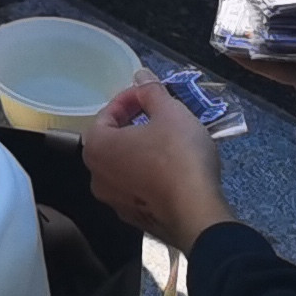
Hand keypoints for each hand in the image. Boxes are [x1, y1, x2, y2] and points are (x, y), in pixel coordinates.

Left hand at [84, 77, 234, 246]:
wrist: (198, 213)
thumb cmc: (178, 156)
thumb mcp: (169, 112)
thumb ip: (151, 91)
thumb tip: (141, 75)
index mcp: (96, 148)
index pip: (108, 113)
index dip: (130, 98)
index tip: (150, 93)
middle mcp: (97, 177)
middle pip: (114, 140)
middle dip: (136, 123)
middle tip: (160, 114)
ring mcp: (115, 202)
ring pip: (127, 165)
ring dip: (144, 149)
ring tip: (170, 138)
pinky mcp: (137, 220)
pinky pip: (139, 188)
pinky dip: (151, 174)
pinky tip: (173, 169)